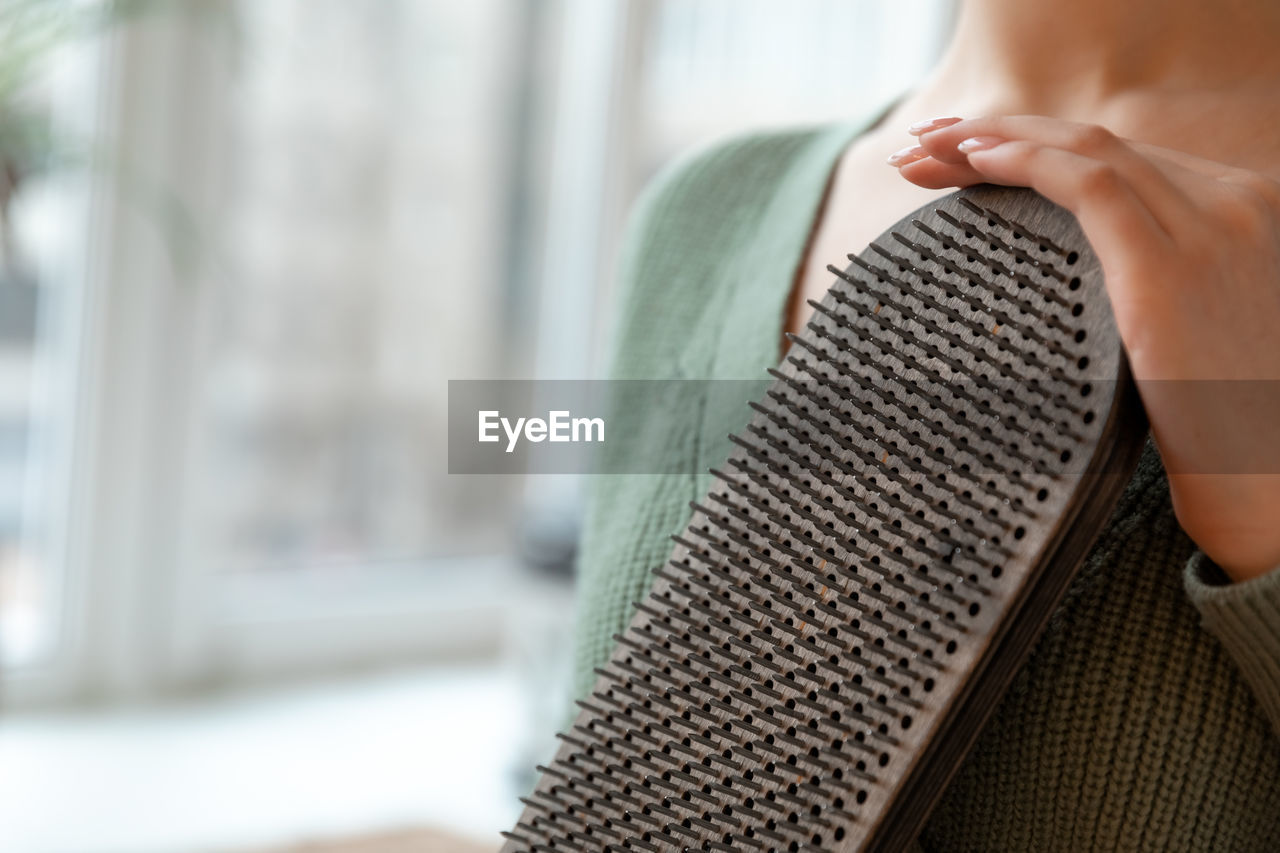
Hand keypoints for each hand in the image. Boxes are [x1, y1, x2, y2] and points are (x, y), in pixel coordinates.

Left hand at [888, 115, 1279, 580]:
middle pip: (1096, 144)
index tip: (965, 152)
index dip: (1039, 144)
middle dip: (1000, 133)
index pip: (1122, 158)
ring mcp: (1211, 229)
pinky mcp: (1170, 269)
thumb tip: (1075, 281)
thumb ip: (1150, 285)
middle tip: (926, 143)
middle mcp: (1236, 204)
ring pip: (1084, 151)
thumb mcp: (1196, 332)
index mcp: (1243, 213)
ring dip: (991, 141)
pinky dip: (1022, 161)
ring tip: (922, 151)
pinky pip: (1086, 185)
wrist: (1274, 486)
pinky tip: (971, 160)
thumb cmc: (1228, 429)